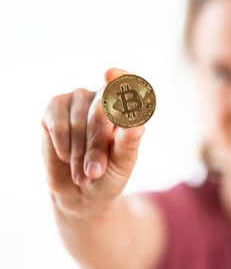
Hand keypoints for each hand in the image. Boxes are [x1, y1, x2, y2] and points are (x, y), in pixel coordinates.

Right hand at [41, 68, 144, 219]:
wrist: (82, 193)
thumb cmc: (109, 174)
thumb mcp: (122, 163)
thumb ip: (129, 143)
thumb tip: (137, 125)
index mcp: (127, 107)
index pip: (128, 84)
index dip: (120, 78)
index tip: (110, 75)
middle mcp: (104, 97)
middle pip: (101, 111)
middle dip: (97, 146)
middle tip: (95, 171)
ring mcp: (79, 98)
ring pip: (79, 121)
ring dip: (79, 153)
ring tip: (84, 174)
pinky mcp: (55, 107)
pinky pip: (57, 124)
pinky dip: (62, 146)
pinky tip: (66, 158)